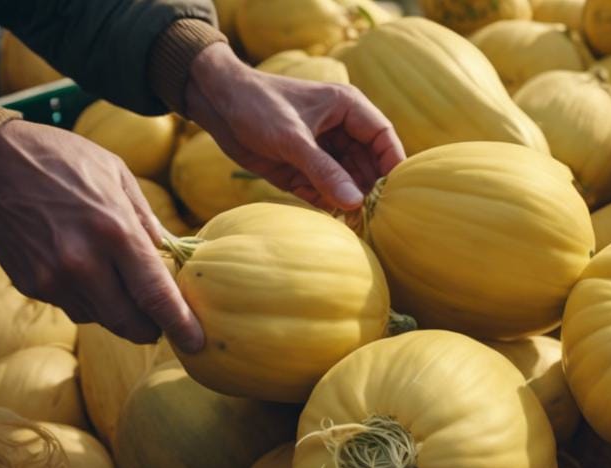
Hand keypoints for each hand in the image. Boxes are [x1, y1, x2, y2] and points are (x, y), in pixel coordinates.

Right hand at [0, 120, 204, 351]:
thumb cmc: (62, 159)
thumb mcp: (118, 175)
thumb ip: (148, 221)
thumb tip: (172, 254)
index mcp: (115, 232)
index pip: (156, 296)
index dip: (180, 324)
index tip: (197, 341)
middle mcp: (83, 263)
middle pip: (129, 322)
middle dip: (152, 329)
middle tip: (164, 325)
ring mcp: (52, 278)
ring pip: (101, 319)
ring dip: (119, 312)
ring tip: (121, 284)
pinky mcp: (30, 284)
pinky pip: (72, 306)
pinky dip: (88, 299)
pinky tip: (86, 272)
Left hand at [183, 42, 404, 210]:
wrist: (215, 104)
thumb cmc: (256, 105)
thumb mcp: (292, 139)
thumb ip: (324, 172)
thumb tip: (356, 203)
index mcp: (347, 108)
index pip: (383, 137)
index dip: (392, 165)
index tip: (394, 194)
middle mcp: (341, 130)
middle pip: (369, 165)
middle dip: (368, 189)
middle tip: (368, 215)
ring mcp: (323, 151)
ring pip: (347, 181)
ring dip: (346, 199)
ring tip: (347, 220)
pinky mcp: (304, 168)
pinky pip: (325, 190)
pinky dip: (324, 202)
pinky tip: (323, 211)